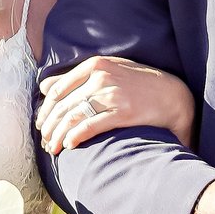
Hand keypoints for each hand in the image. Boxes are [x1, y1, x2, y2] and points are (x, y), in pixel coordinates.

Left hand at [37, 57, 197, 151]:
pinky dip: (76, 136)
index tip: (42, 125)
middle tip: (44, 141)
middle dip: (49, 126)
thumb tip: (44, 87)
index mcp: (94, 65)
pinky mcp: (122, 112)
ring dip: (58, 135)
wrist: (172, 95)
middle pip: (63, 105)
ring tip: (53, 148)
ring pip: (73, 117)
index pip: (58, 89)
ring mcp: (112, 94)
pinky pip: (91, 126)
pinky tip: (69, 145)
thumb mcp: (108, 70)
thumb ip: (76, 77)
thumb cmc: (138, 83)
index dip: (46, 110)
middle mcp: (100, 77)